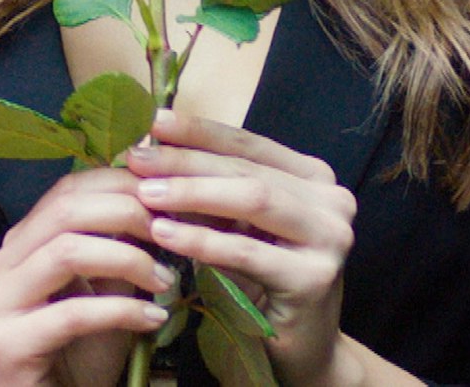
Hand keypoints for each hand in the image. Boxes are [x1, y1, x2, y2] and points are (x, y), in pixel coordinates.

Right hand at [0, 166, 174, 386]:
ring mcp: (1, 302)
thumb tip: (161, 203)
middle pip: (64, 211)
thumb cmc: (79, 350)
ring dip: (127, 259)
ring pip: (66, 252)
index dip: (118, 184)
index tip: (166, 197)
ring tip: (165, 279)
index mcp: (22, 242)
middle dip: (125, 213)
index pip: (67, 189)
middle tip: (169, 232)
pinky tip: (153, 318)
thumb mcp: (107, 290)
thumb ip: (120, 248)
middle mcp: (4, 263)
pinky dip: (121, 310)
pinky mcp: (10, 343)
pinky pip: (73, 314)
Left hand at [127, 111, 358, 386]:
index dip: (198, 131)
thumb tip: (149, 153)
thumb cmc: (260, 281)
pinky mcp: (316, 277)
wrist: (301, 348)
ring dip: (192, 194)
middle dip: (186, 161)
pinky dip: (203, 241)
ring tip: (146, 194)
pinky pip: (248, 251)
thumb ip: (207, 190)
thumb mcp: (235, 225)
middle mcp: (331, 200)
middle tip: (138, 158)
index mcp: (311, 176)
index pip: (247, 142)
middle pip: (245, 168)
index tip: (152, 121)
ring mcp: (330, 237)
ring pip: (251, 198)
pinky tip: (166, 236)